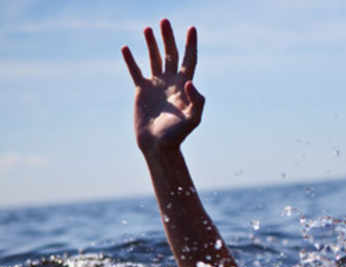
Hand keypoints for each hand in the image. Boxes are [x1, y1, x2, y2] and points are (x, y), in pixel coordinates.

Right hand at [121, 19, 203, 152]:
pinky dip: (131, 60)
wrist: (158, 145)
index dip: (190, 44)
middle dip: (168, 37)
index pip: (189, 60)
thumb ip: (197, 101)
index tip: (192, 28)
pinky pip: (135, 71)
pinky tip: (126, 48)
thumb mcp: (193, 119)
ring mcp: (156, 85)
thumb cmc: (177, 135)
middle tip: (164, 20)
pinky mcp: (141, 91)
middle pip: (170, 54)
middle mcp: (171, 82)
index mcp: (185, 86)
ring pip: (154, 59)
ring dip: (152, 44)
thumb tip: (190, 81)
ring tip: (148, 28)